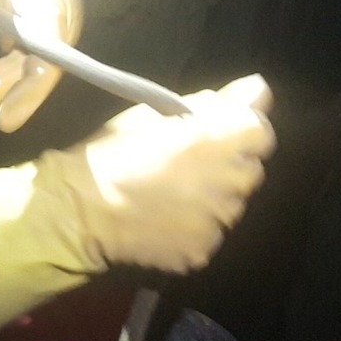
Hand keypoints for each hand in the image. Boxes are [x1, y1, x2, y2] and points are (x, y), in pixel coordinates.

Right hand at [0, 74, 274, 331]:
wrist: (80, 210)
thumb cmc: (113, 151)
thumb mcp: (158, 112)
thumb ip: (215, 102)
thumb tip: (258, 89)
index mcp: (222, 139)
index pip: (261, 132)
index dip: (236, 133)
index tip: (208, 137)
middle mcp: (232, 181)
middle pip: (249, 171)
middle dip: (225, 167)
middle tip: (183, 168)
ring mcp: (219, 221)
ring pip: (229, 207)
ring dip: (210, 200)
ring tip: (168, 198)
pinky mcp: (202, 251)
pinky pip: (206, 236)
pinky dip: (191, 230)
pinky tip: (162, 222)